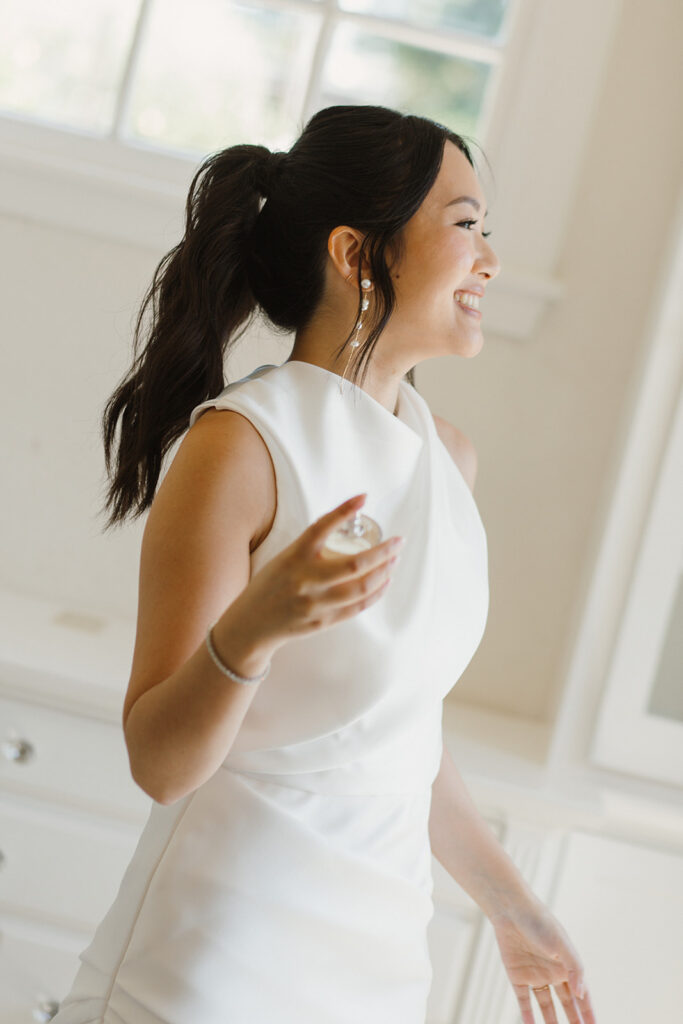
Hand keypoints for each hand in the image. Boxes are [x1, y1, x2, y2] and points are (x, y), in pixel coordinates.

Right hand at [231, 492, 403, 648]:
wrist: (251, 624)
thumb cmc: (270, 586)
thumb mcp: (285, 558)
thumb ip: (311, 546)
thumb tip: (343, 520)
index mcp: (294, 557)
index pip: (322, 526)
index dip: (344, 509)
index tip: (364, 496)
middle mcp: (305, 579)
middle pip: (356, 564)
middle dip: (384, 551)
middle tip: (399, 542)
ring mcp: (315, 603)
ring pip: (362, 587)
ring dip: (384, 572)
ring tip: (394, 560)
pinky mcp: (323, 621)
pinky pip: (357, 607)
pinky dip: (376, 593)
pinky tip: (385, 582)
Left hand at [489, 891, 596, 1022]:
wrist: (510, 909)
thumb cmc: (540, 922)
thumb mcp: (561, 944)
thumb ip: (574, 968)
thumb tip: (581, 993)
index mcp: (567, 965)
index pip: (582, 995)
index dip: (588, 1013)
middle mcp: (553, 972)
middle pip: (566, 1004)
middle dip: (574, 1021)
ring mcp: (535, 975)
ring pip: (546, 1006)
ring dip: (552, 1023)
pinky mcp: (517, 976)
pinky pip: (524, 1002)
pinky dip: (528, 1017)